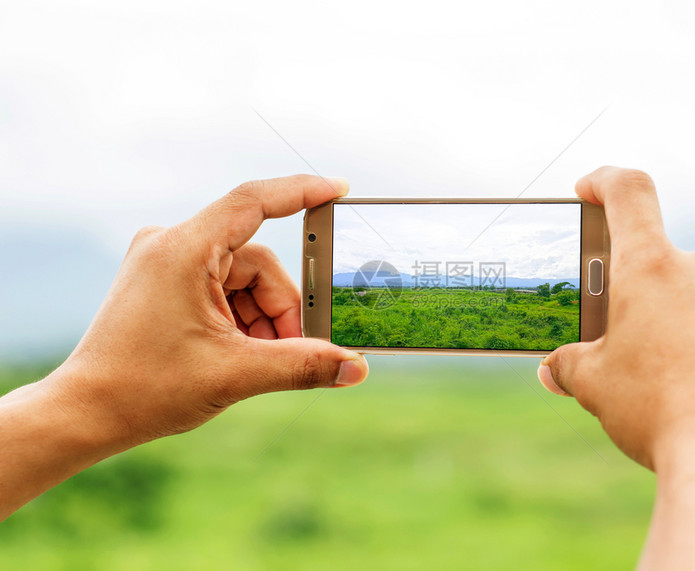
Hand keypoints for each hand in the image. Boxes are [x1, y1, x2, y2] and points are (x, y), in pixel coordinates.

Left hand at [49, 175, 368, 445]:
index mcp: (183, 250)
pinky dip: (243, 321)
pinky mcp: (167, 282)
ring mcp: (167, 262)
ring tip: (257, 363)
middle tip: (295, 352)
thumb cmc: (145, 388)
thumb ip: (303, 365)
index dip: (301, 192)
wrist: (86, 413)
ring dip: (263, 321)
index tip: (339, 189)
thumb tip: (357, 368)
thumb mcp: (236, 374)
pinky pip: (225, 290)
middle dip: (281, 311)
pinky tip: (239, 355)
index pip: (254, 201)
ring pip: (246, 281)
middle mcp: (173, 244)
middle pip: (258, 263)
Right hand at [537, 167, 694, 568]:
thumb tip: (553, 369)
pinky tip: (673, 378)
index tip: (585, 190)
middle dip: (623, 281)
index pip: (629, 190)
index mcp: (651, 264)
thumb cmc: (653, 407)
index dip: (602, 180)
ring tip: (638, 360)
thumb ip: (567, 363)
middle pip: (652, 253)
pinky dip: (687, 333)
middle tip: (602, 321)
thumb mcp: (593, 382)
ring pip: (682, 288)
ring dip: (657, 310)